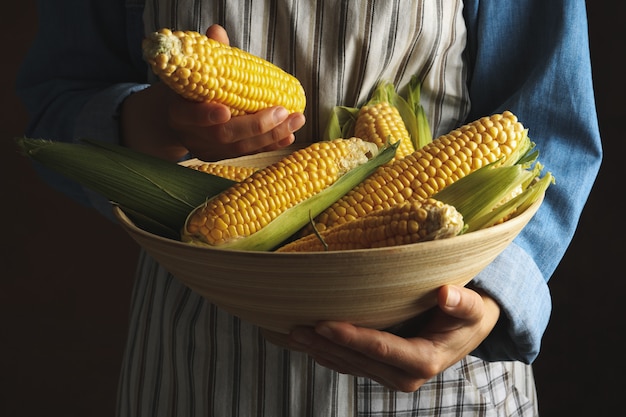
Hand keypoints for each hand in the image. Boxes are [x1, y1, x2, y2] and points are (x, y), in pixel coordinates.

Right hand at [120, 24, 304, 161]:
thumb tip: (217, 32)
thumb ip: (208, 54)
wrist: (176, 119)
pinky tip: (289, 135)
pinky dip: (270, 144)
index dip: (206, 115)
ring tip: (296, 120)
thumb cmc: (188, 89)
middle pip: (224, 135)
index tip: (225, 110)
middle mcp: (191, 135)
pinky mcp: (221, 158)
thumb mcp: (193, 72)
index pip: (190, 116)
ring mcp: (207, 150)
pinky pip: (248, 153)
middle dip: (255, 125)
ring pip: (241, 147)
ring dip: (272, 135)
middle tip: (281, 112)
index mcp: (178, 112)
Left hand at [287, 285, 499, 391]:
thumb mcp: (474, 308)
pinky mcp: (382, 371)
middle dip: (325, 345)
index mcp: (425, 360)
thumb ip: (463, 303)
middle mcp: (406, 376)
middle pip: (358, 360)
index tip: (324, 324)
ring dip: (321, 350)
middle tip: (296, 328)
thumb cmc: (469, 316)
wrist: (469, 333)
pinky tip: (309, 344)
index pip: (381, 349)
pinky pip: (351, 365)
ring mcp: (392, 376)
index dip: (351, 337)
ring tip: (294, 334)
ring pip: (350, 365)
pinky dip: (328, 355)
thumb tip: (446, 294)